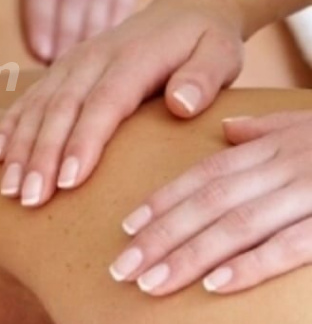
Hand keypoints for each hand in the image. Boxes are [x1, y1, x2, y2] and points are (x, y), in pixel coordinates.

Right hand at [0, 0, 244, 207]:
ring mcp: (71, 64)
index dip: (83, 142)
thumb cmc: (205, 41)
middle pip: (60, 110)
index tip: (69, 181)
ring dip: (20, 149)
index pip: (103, 104)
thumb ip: (204, 77)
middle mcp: (92, 59)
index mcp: (132, 59)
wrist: (182, 9)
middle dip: (41, 156)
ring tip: (10, 190)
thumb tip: (181, 103)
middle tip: (30, 198)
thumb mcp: (221, 53)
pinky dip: (10, 127)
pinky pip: (27, 100)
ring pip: (37, 107)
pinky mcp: (60, 71)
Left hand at [110, 111, 311, 294]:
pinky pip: (288, 246)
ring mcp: (309, 192)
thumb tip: (227, 128)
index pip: (206, 174)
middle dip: (160, 236)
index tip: (126, 228)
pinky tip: (213, 286)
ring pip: (237, 225)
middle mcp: (285, 166)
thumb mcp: (310, 127)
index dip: (163, 200)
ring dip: (188, 256)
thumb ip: (267, 130)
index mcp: (274, 148)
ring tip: (150, 283)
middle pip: (208, 202)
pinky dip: (249, 266)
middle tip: (121, 268)